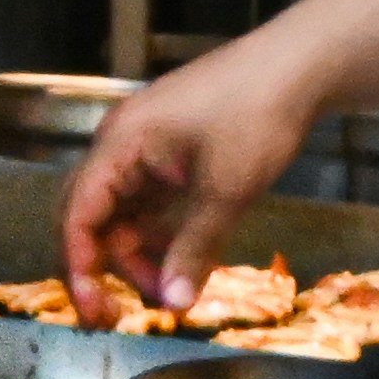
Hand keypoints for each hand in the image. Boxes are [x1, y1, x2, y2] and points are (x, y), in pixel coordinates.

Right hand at [57, 0, 378, 314]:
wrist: (301, 64)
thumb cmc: (257, 117)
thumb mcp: (226, 191)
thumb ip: (193, 250)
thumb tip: (172, 305)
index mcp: (119, 144)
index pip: (78, 214)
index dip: (79, 266)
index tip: (94, 310)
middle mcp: (121, 143)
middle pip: (89, 215)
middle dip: (101, 266)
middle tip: (116, 315)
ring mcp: (146, 146)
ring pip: (121, 212)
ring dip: (135, 253)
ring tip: (167, 290)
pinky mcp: (171, 150)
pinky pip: (147, 200)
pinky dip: (156, 234)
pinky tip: (179, 260)